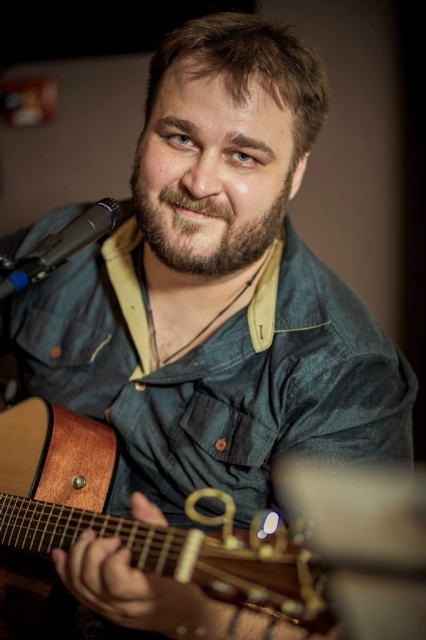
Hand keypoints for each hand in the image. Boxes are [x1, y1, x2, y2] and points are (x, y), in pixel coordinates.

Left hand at [51, 491, 207, 633]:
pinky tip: (60, 554)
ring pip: (80, 587)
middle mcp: (125, 606)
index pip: (117, 583)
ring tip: (88, 537)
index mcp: (146, 591)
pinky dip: (64, 571)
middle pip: (92, 581)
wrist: (185, 613)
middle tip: (107, 537)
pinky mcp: (104, 610)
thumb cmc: (181, 579)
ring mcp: (112, 611)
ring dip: (77, 556)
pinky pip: (77, 593)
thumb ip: (154, 522)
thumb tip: (136, 499)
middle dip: (92, 551)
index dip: (113, 560)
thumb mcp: (176, 550)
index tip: (124, 544)